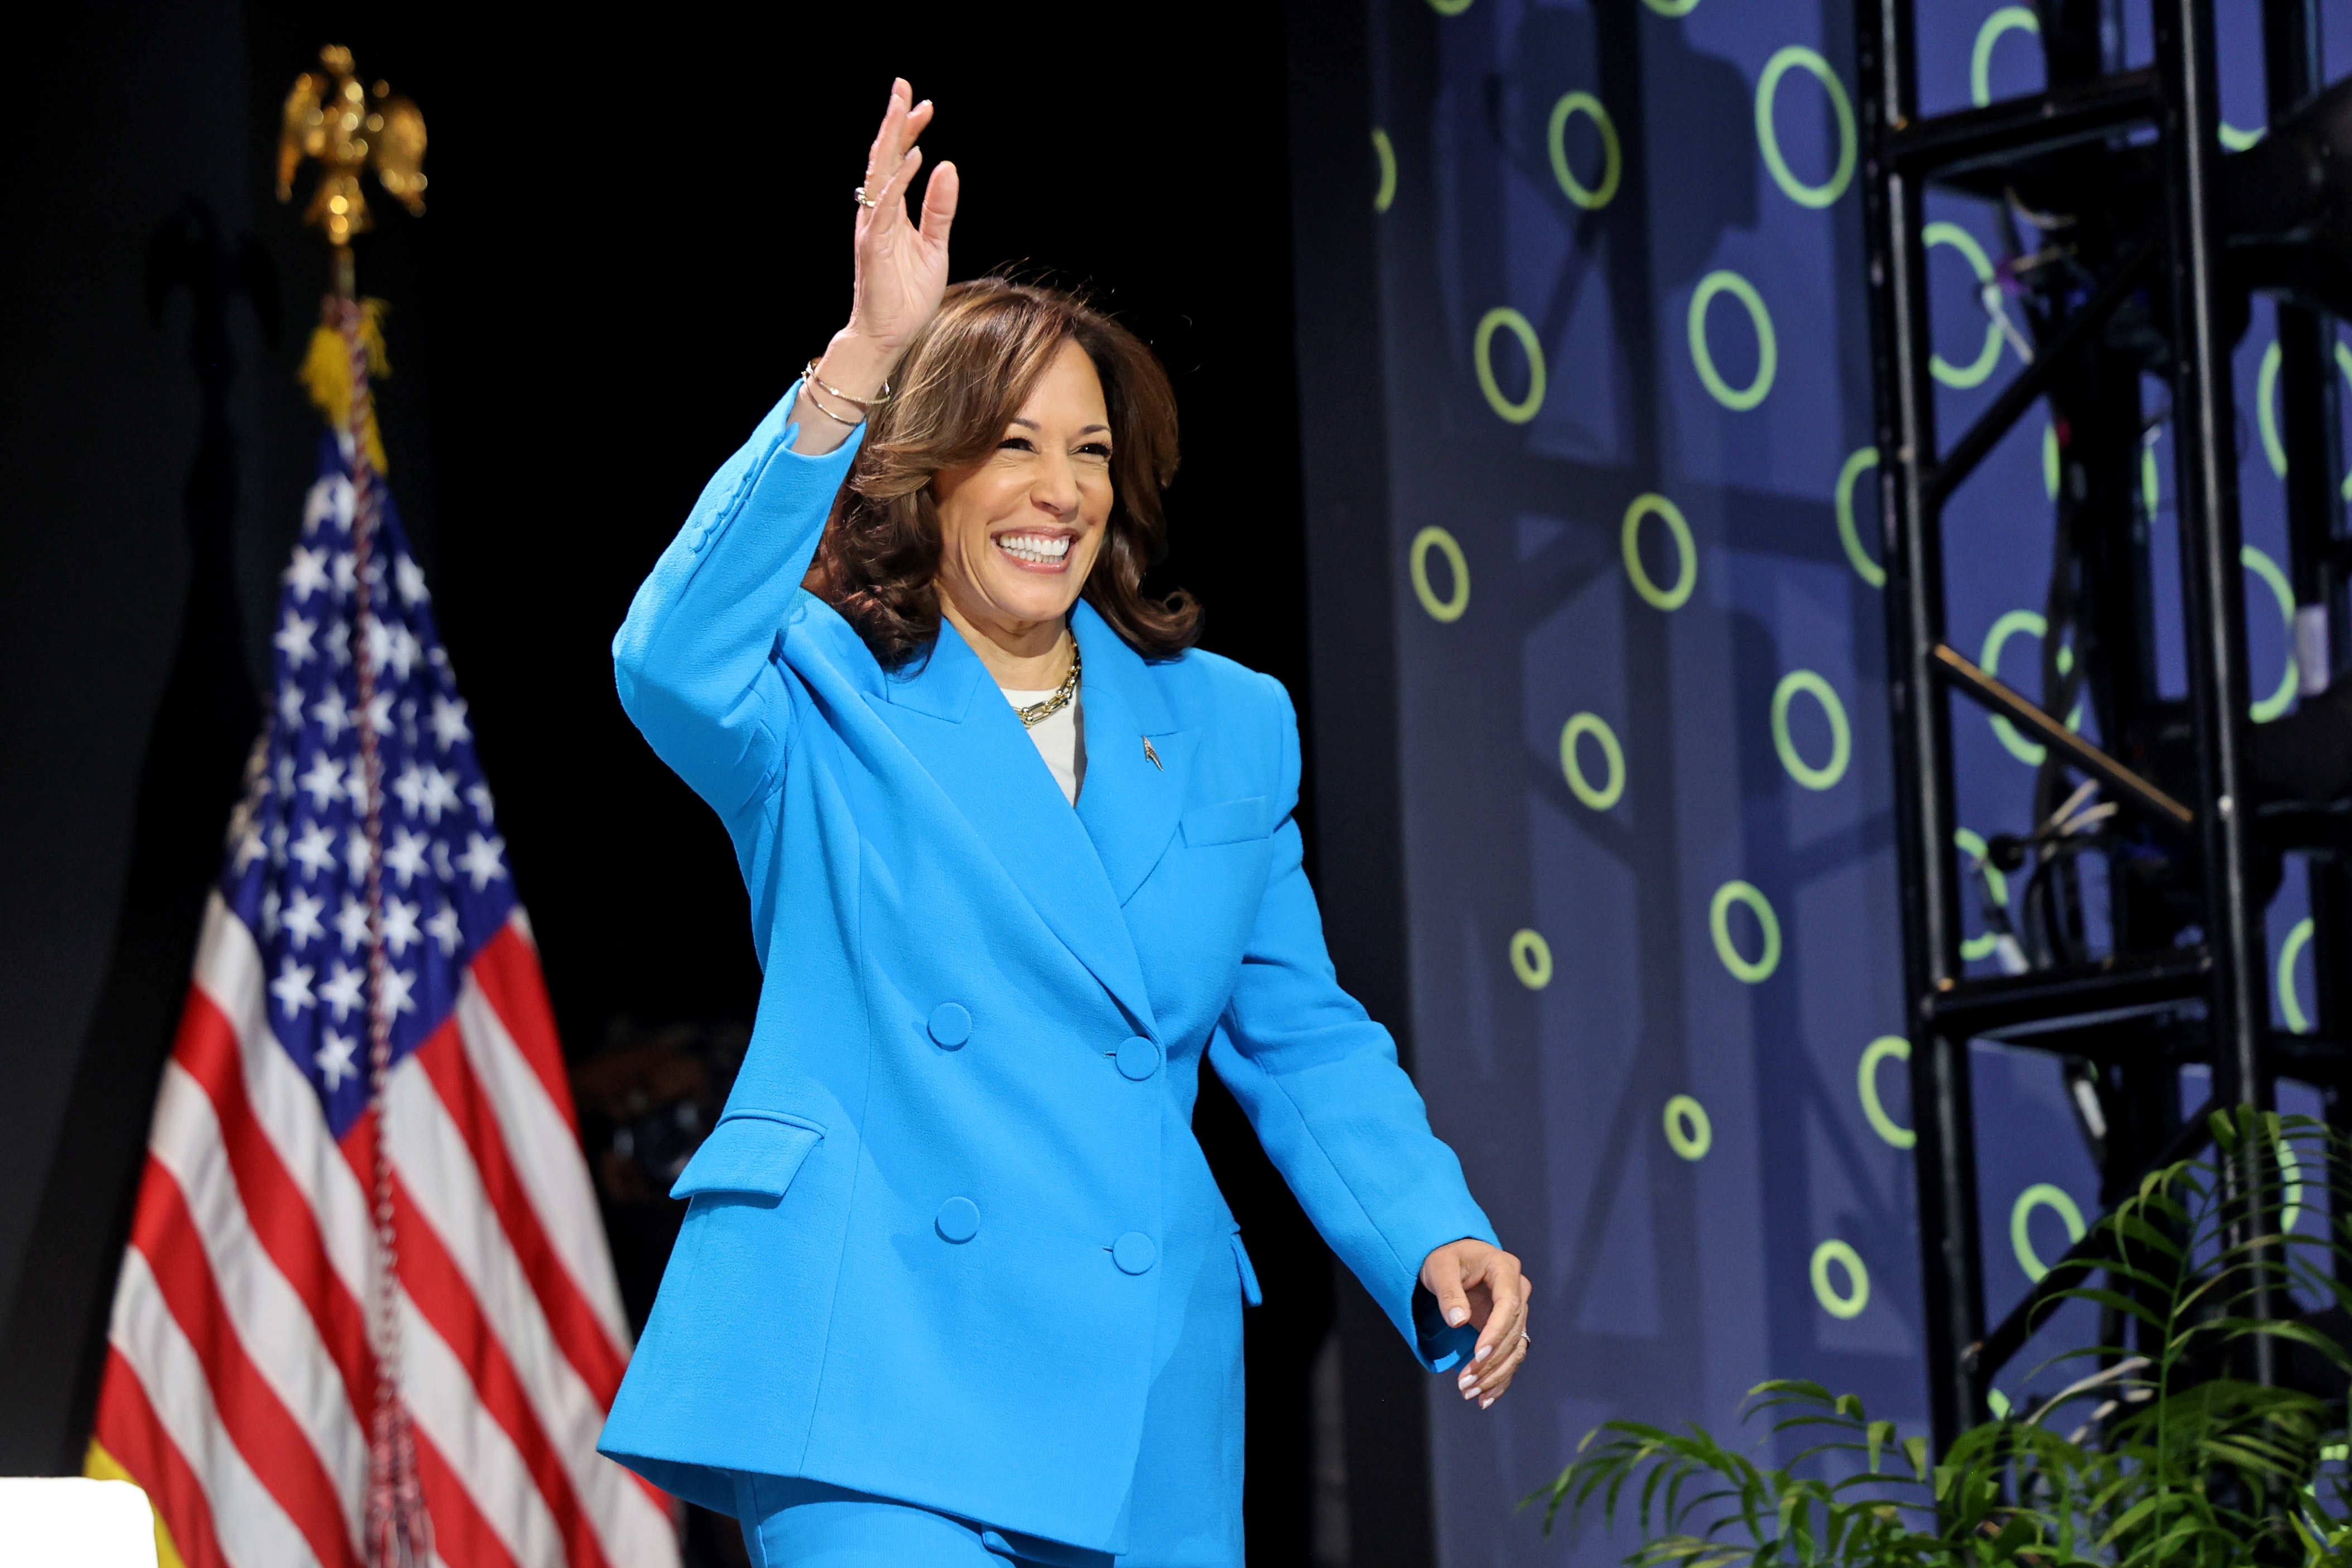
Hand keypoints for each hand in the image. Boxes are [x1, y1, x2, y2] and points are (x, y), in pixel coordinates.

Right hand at [791, 79, 956, 453]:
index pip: (900, 162)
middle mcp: (878, 213)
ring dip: (893, 141)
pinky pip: (885, 210)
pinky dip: (898, 184)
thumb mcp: (935, 247)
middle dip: (895, 121)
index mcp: (893, 212)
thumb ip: (939, 210)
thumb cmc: (907, 295)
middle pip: (885, 158)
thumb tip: (947, 168)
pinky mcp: (874, 248)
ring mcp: (873, 228)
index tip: (926, 105)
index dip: (911, 132)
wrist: (889, 335)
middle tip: (904, 86)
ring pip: (880, 174)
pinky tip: (912, 161)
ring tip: (904, 108)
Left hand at [1420, 1238, 1529, 1409]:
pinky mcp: (1509, 1328)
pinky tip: (1486, 1398)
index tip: (1478, 1355)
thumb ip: (1449, 1292)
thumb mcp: (1440, 1268)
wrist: (1452, 1259)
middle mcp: (1518, 1290)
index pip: (1509, 1305)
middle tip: (1465, 1383)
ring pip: (1516, 1349)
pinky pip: (1512, 1356)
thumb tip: (1458, 1320)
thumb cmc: (1445, 1258)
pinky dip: (1501, 1378)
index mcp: (1504, 1269)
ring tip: (1470, 1393)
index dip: (1496, 1332)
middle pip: (1514, 1332)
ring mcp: (1516, 1310)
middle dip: (1491, 1361)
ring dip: (1495, 1375)